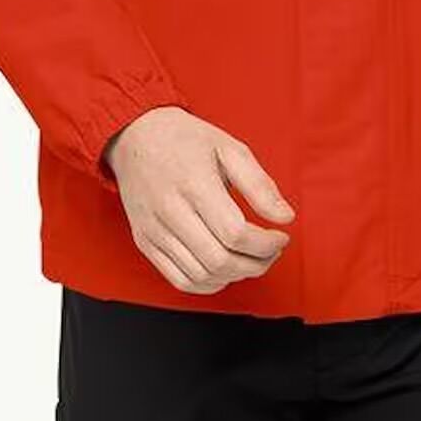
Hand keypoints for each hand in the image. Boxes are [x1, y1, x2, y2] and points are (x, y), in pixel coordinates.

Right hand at [103, 107, 295, 293]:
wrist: (135, 136)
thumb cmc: (185, 139)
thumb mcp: (229, 148)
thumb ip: (259, 184)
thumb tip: (285, 217)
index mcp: (194, 183)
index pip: (235, 233)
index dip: (266, 244)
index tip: (280, 237)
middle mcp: (170, 211)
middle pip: (219, 260)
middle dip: (256, 264)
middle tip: (271, 252)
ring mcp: (154, 230)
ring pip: (201, 276)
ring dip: (235, 276)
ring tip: (251, 259)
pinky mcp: (145, 242)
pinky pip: (179, 280)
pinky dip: (208, 284)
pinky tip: (225, 270)